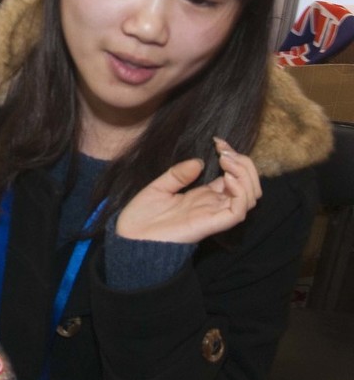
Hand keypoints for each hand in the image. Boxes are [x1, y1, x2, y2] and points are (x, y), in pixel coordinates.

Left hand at [115, 138, 261, 244]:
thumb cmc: (141, 216)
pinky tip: (228, 178)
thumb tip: (199, 161)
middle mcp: (213, 205)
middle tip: (225, 150)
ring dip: (245, 175)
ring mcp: (213, 214)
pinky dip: (240, 194)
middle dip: (243, 164)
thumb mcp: (158, 187)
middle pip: (248, 186)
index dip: (233, 158)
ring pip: (250, 198)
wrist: (129, 237)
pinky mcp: (210, 225)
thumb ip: (178, 175)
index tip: (219, 142)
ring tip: (227, 161)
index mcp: (203, 196)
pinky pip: (237, 212)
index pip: (232, 176)